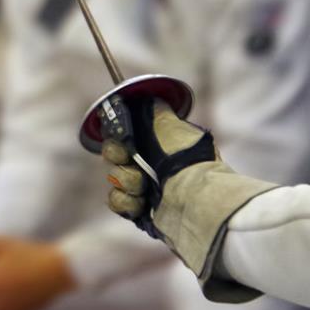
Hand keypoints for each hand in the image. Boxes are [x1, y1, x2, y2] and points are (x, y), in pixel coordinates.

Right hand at [102, 103, 213, 234]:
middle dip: (118, 157)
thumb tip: (147, 98)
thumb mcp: (172, 124)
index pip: (123, 136)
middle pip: (114, 156)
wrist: (195, 197)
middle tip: (128, 160)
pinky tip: (141, 202)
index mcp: (157, 144)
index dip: (117, 137)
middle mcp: (150, 165)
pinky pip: (117, 201)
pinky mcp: (140, 211)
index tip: (122, 138)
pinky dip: (125, 201)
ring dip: (126, 181)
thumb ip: (155, 111)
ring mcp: (144, 189)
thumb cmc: (187, 158)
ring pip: (115, 179)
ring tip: (143, 187)